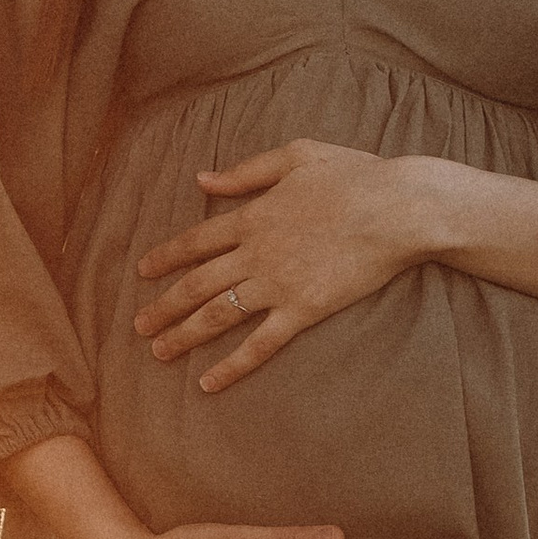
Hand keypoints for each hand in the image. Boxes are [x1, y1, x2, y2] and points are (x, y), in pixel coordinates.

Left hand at [134, 139, 423, 392]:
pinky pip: (259, 344)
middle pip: (197, 284)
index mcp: (253, 214)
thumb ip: (246, 171)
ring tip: (159, 352)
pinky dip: (231, 366)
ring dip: (184, 335)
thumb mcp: (297, 155)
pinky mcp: (303, 310)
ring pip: (217, 315)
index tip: (143, 271)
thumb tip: (203, 178)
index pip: (196, 240)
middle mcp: (256, 252)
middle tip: (139, 326)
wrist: (398, 208)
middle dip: (163, 306)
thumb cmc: (355, 176)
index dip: (166, 257)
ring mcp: (277, 284)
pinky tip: (209, 382)